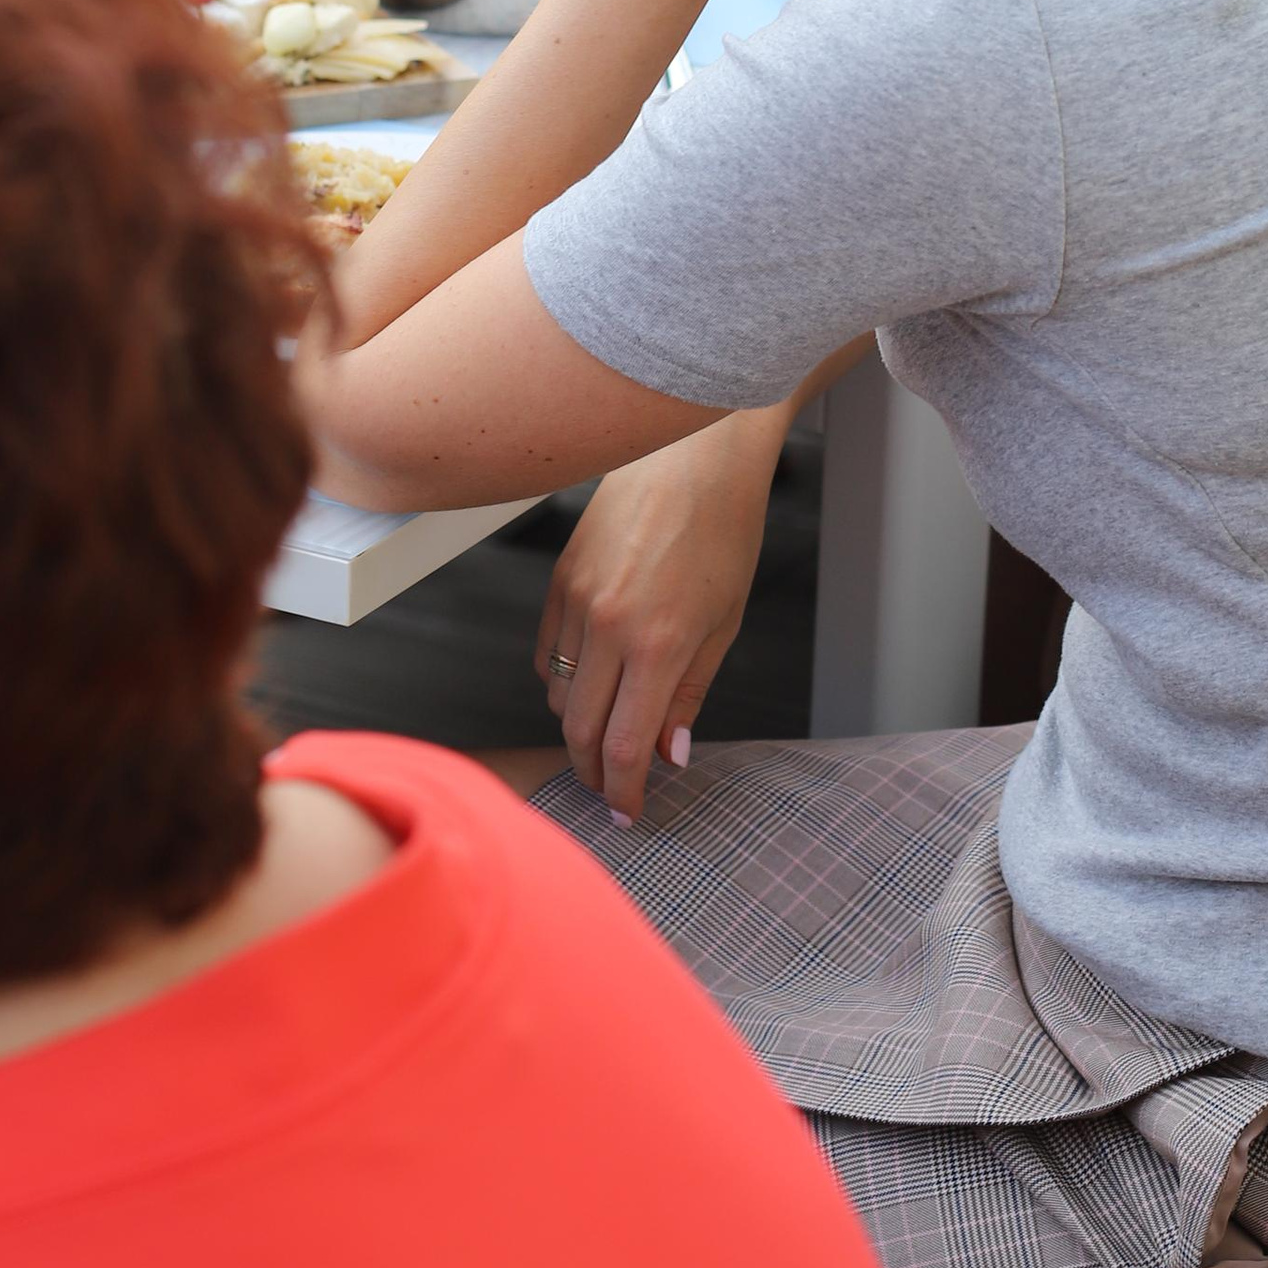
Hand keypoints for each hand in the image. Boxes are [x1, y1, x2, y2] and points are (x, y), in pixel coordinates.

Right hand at [536, 415, 783, 822]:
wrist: (694, 454)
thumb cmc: (723, 533)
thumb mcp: (723, 623)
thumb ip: (689, 694)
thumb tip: (668, 755)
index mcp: (658, 644)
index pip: (623, 747)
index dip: (622, 792)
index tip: (629, 813)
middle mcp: (607, 626)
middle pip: (579, 731)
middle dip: (594, 772)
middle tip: (613, 789)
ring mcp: (575, 600)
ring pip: (556, 694)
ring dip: (579, 724)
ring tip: (610, 729)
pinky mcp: (557, 578)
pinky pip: (544, 651)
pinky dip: (560, 679)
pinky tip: (589, 681)